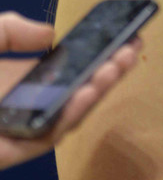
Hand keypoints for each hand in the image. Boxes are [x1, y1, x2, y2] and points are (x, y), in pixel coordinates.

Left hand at [0, 10, 140, 170]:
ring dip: (98, 90)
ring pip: (71, 113)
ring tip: (118, 66)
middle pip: (78, 89)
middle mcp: (28, 103)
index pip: (67, 67)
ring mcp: (25, 127)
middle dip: (108, 69)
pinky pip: (50, 135)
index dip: (96, 53)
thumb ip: (12, 30)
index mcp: (21, 79)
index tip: (124, 36)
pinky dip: (72, 115)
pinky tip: (87, 93)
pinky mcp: (17, 149)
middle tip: (132, 49)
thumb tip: (51, 35)